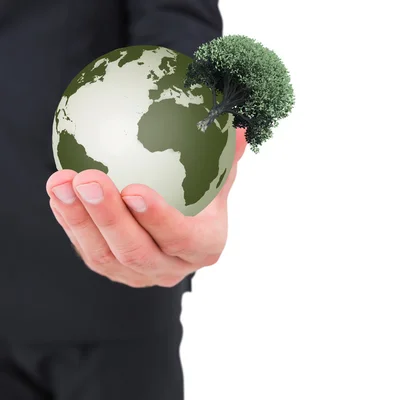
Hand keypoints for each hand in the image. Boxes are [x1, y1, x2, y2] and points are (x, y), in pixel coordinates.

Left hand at [46, 128, 246, 287]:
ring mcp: (141, 274)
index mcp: (205, 246)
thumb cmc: (201, 199)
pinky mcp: (114, 271)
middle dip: (109, 216)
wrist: (181, 233)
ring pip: (105, 256)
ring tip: (61, 181)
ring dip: (80, 219)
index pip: (183, 238)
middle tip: (87, 178)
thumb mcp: (216, 180)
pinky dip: (70, 223)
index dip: (159, 218)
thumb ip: (224, 160)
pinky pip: (88, 252)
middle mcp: (173, 268)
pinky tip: (58, 192)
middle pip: (137, 250)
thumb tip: (238, 130)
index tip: (133, 189)